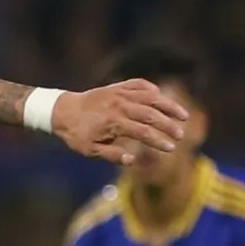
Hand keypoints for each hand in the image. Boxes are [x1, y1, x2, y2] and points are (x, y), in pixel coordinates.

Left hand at [50, 80, 188, 165]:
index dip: (158, 140)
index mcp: (113, 123)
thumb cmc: (77, 134)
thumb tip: (133, 161)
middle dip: (168, 125)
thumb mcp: (90, 150)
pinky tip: (160, 96)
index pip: (143, 132)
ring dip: (168, 105)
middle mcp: (120, 106)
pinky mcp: (118, 86)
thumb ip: (112, 155)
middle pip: (151, 114)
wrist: (62, 111)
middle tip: (181, 134)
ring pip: (150, 97)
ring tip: (183, 115)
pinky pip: (139, 84)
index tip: (171, 148)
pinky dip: (151, 89)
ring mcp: (120, 93)